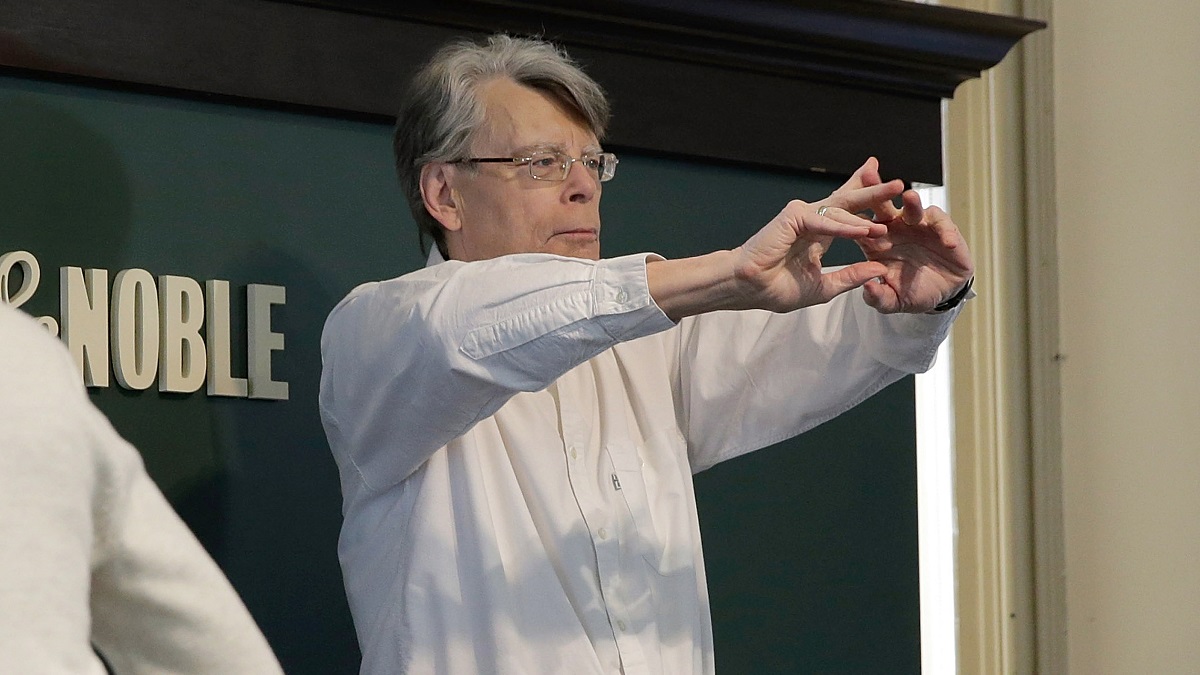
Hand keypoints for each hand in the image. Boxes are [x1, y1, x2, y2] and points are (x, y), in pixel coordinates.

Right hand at [731, 177, 904, 312]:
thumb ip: (850, 277)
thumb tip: (879, 270)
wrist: (749, 289)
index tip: (891, 196)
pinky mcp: (793, 217)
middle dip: (874, 192)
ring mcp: (802, 215)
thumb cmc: (776, 288)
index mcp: (819, 234)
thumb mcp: (824, 288)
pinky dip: (846, 226)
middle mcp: (812, 220)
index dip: (867, 203)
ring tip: (892, 205)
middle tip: (900, 183)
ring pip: (840, 207)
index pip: (847, 213)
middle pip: (848, 201)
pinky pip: (825, 221)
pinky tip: (865, 229)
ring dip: (867, 207)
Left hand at [844, 158, 974, 313]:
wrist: (942, 293)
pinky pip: (942, 223)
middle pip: (881, 205)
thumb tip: (867, 287)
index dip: (848, 212)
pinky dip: (944, 230)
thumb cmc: (912, 292)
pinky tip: (945, 240)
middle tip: (868, 175)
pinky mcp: (941, 227)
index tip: (837, 201)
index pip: (857, 222)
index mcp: (875, 241)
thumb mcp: (891, 301)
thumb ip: (877, 297)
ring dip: (911, 203)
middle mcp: (894, 228)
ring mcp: (917, 225)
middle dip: (875, 190)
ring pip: (912, 208)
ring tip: (909, 197)